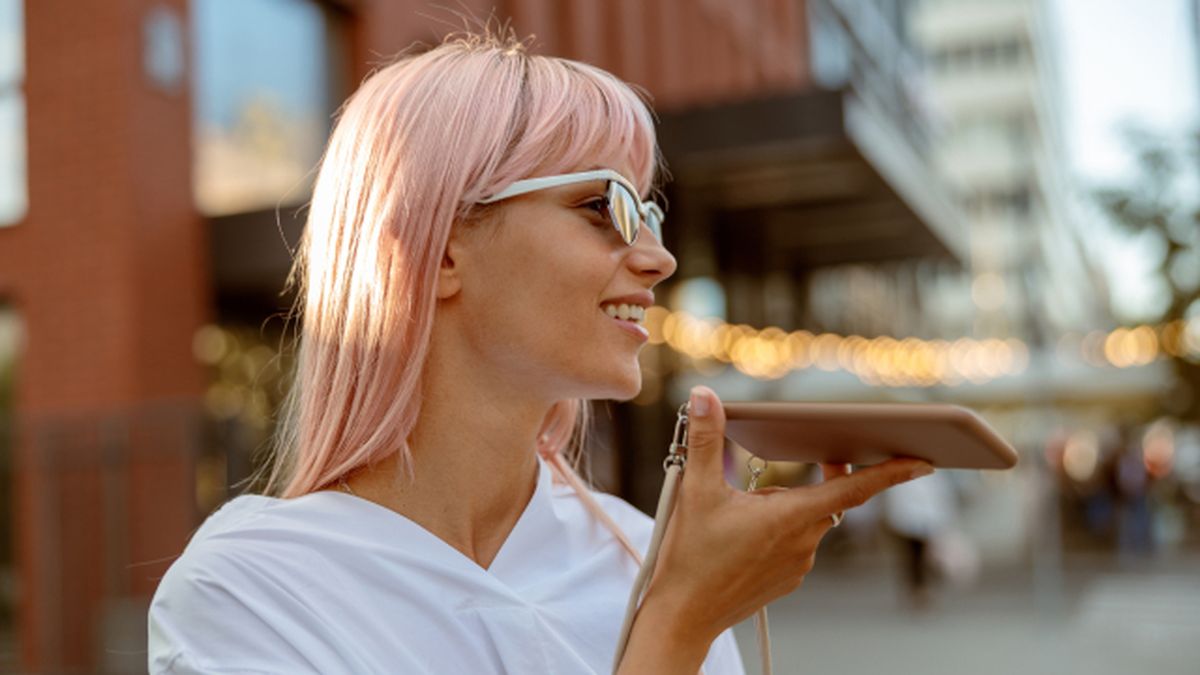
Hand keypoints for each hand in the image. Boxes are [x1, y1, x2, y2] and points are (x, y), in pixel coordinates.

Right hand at [621, 386, 932, 670]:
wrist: (682, 615)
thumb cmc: (689, 556)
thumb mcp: (695, 490)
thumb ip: (705, 439)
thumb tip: (705, 397)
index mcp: (790, 516)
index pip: (854, 489)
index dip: (891, 473)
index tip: (923, 461)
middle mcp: (804, 542)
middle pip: (828, 498)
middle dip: (826, 474)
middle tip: (817, 452)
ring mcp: (798, 565)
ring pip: (807, 521)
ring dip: (789, 505)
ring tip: (742, 508)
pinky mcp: (787, 579)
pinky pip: (796, 543)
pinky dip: (780, 529)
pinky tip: (745, 534)